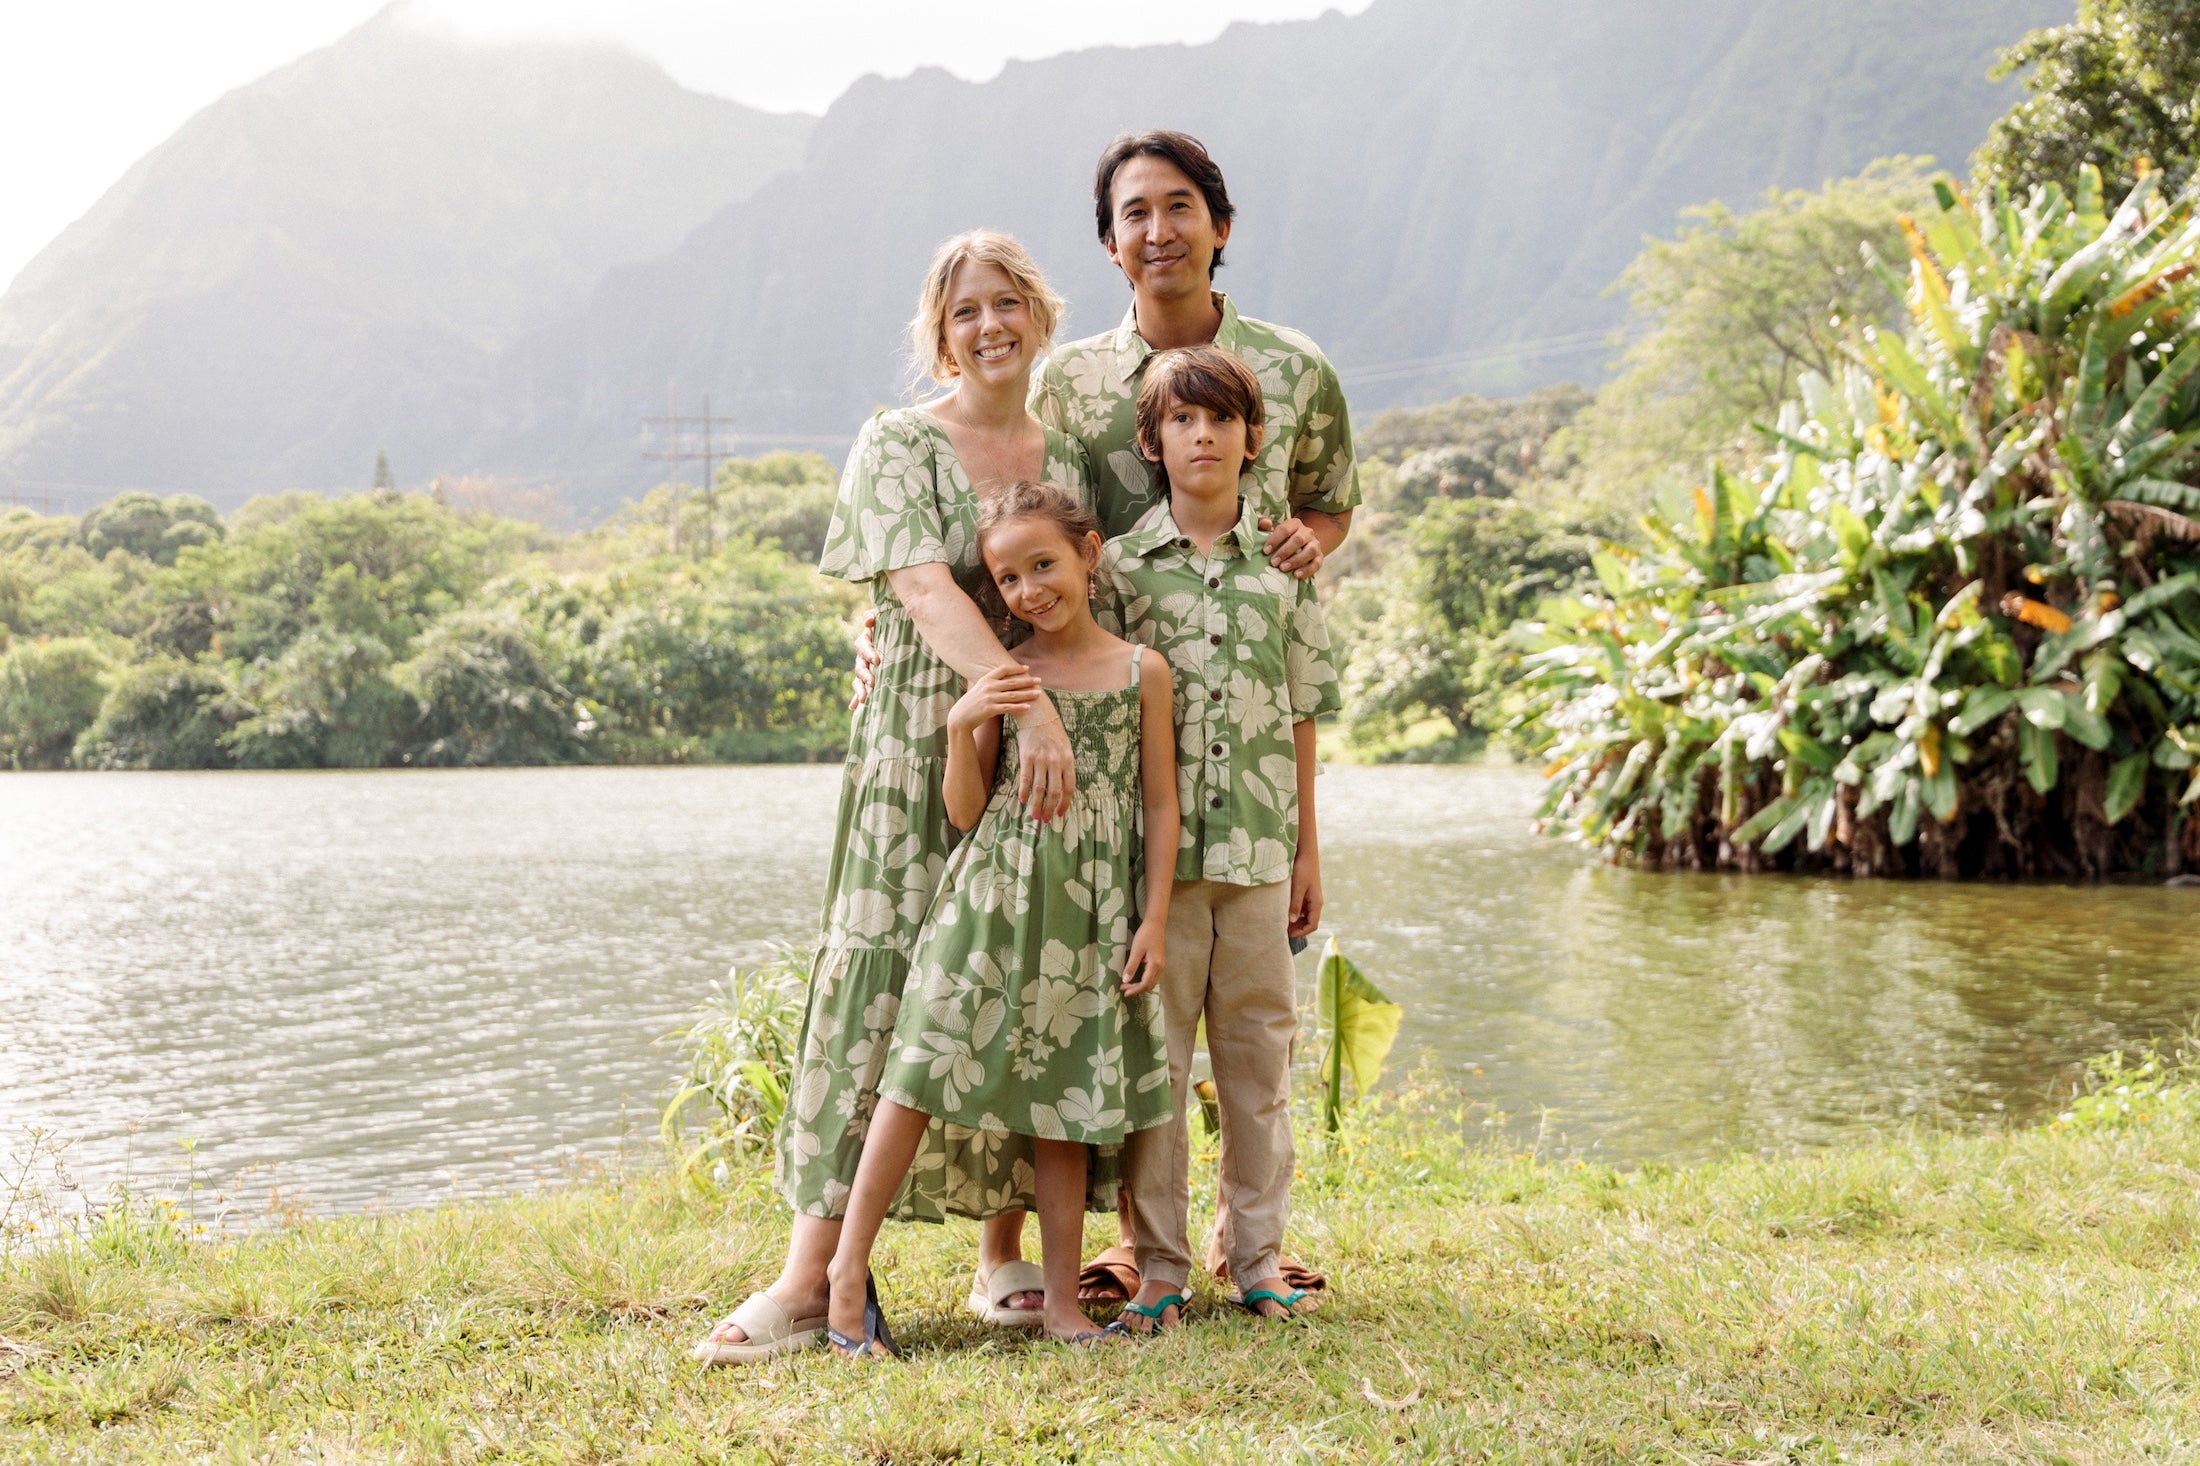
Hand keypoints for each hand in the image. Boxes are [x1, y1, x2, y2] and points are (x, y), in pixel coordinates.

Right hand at [849, 609, 880, 711]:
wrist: (891, 638)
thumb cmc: (888, 626)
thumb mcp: (882, 619)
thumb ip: (874, 617)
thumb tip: (868, 621)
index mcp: (865, 642)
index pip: (864, 647)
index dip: (869, 653)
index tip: (877, 661)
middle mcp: (862, 657)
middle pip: (860, 667)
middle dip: (865, 676)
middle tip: (872, 683)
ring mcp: (863, 670)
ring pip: (859, 680)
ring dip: (860, 690)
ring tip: (864, 699)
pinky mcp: (867, 680)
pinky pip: (860, 690)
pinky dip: (856, 699)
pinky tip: (854, 708)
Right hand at [949, 662, 1041, 735]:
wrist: (960, 717)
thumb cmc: (972, 703)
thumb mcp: (979, 688)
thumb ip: (991, 683)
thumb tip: (1005, 680)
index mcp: (986, 679)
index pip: (1003, 670)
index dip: (1016, 668)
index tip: (1027, 668)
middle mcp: (988, 687)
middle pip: (1012, 682)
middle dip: (1027, 681)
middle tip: (1039, 680)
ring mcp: (989, 698)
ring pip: (1012, 695)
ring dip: (1027, 694)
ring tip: (1038, 693)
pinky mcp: (990, 709)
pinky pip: (1008, 708)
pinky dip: (1019, 707)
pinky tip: (1028, 707)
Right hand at [1014, 702, 1074, 822]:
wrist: (1037, 713)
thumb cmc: (1052, 731)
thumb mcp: (1065, 747)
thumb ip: (1064, 766)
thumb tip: (1062, 788)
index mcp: (1068, 760)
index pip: (1069, 788)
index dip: (1064, 803)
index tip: (1060, 814)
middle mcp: (1055, 761)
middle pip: (1054, 792)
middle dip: (1050, 809)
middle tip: (1046, 820)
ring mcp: (1041, 759)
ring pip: (1039, 789)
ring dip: (1037, 805)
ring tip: (1035, 816)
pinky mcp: (1027, 756)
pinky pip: (1025, 778)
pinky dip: (1024, 791)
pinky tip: (1023, 800)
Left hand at [1121, 918, 1164, 995]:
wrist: (1155, 924)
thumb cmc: (1145, 935)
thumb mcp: (1136, 950)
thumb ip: (1131, 966)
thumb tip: (1125, 980)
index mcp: (1155, 965)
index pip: (1145, 984)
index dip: (1135, 990)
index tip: (1124, 992)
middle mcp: (1160, 967)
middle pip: (1149, 985)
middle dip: (1136, 989)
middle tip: (1123, 988)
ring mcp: (1161, 965)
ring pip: (1151, 981)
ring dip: (1140, 985)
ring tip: (1127, 984)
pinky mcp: (1159, 962)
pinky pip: (1152, 976)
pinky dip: (1143, 980)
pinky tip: (1135, 978)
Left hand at [1258, 516, 1322, 578]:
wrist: (1300, 546)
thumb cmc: (1280, 540)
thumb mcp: (1271, 532)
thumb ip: (1264, 525)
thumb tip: (1266, 523)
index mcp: (1294, 524)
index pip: (1285, 529)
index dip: (1274, 540)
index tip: (1265, 551)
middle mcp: (1307, 532)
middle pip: (1298, 540)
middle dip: (1284, 552)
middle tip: (1273, 563)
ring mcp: (1315, 544)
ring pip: (1310, 551)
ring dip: (1296, 560)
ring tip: (1283, 569)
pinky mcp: (1319, 557)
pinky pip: (1316, 563)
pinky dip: (1307, 570)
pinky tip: (1296, 575)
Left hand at [1287, 847, 1321, 937]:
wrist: (1305, 853)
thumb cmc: (1303, 869)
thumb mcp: (1297, 888)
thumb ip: (1295, 904)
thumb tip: (1292, 921)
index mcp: (1316, 903)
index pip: (1313, 925)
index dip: (1301, 932)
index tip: (1288, 934)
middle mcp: (1315, 902)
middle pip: (1308, 922)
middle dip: (1297, 928)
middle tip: (1281, 930)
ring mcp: (1310, 898)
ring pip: (1304, 915)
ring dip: (1294, 921)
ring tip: (1281, 921)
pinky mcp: (1305, 892)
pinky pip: (1300, 907)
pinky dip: (1293, 912)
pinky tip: (1282, 910)